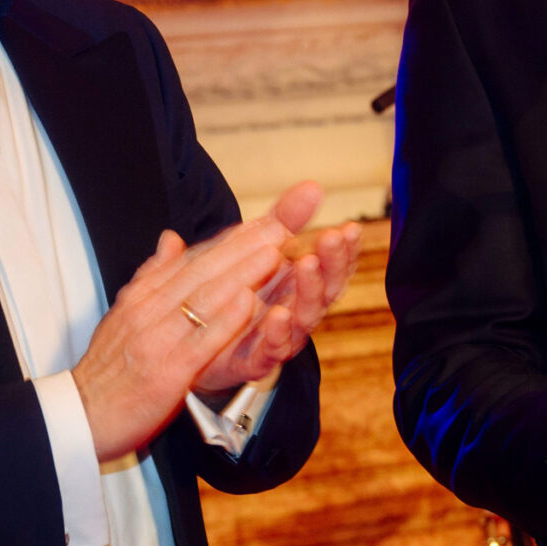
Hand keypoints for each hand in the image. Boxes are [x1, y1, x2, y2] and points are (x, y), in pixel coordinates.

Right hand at [72, 187, 311, 461]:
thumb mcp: (124, 314)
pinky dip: (225, 320)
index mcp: (141, 297)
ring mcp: (157, 339)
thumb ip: (152, 276)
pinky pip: (200, 340)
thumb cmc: (108, 369)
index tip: (258, 223)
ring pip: (203, 299)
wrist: (80, 416)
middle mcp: (148, 311)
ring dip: (240, 274)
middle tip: (277, 226)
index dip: (226, 241)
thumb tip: (171, 238)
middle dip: (241, 248)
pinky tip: (250, 302)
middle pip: (201, 272)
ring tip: (272, 252)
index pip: (189, 261)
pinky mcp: (167, 371)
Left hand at [195, 191, 362, 395]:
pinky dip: (278, 333)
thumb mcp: (256, 248)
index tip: (349, 228)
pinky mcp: (256, 360)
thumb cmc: (235, 293)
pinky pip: (272, 349)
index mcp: (299, 284)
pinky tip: (278, 313)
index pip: (331, 266)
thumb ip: (285, 219)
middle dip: (333, 263)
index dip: (344, 250)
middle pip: (327, 289)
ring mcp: (280, 336)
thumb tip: (314, 185)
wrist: (197, 345)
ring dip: (309, 290)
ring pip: (305, 317)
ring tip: (307, 264)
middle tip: (333, 237)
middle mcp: (297, 311)